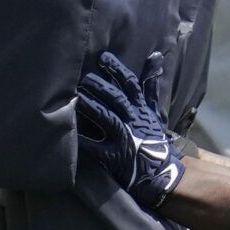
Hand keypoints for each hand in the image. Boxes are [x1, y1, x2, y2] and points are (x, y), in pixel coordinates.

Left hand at [77, 52, 181, 208]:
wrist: (161, 173)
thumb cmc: (153, 140)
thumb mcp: (155, 112)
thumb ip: (150, 86)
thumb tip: (155, 56)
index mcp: (141, 109)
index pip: (131, 84)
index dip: (117, 69)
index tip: (103, 57)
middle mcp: (132, 121)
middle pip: (115, 98)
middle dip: (99, 85)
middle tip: (83, 77)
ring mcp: (124, 139)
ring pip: (106, 117)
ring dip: (90, 105)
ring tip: (74, 96)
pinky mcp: (113, 157)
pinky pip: (94, 147)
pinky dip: (81, 139)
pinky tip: (68, 131)